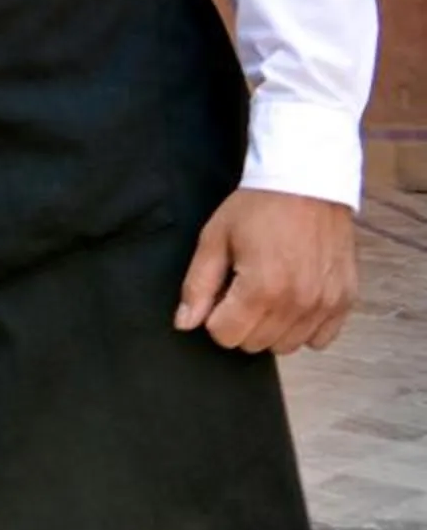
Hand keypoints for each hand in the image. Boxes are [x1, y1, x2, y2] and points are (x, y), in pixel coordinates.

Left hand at [174, 188, 358, 353]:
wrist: (307, 183)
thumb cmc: (257, 208)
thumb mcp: (214, 238)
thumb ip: (197, 286)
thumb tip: (184, 324)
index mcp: (261, 289)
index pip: (225, 335)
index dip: (214, 317)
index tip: (219, 293)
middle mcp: (297, 303)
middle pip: (255, 344)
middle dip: (240, 322)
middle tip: (241, 289)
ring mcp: (325, 304)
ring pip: (287, 346)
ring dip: (271, 328)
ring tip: (268, 293)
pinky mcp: (345, 301)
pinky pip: (320, 339)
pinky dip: (304, 328)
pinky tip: (293, 301)